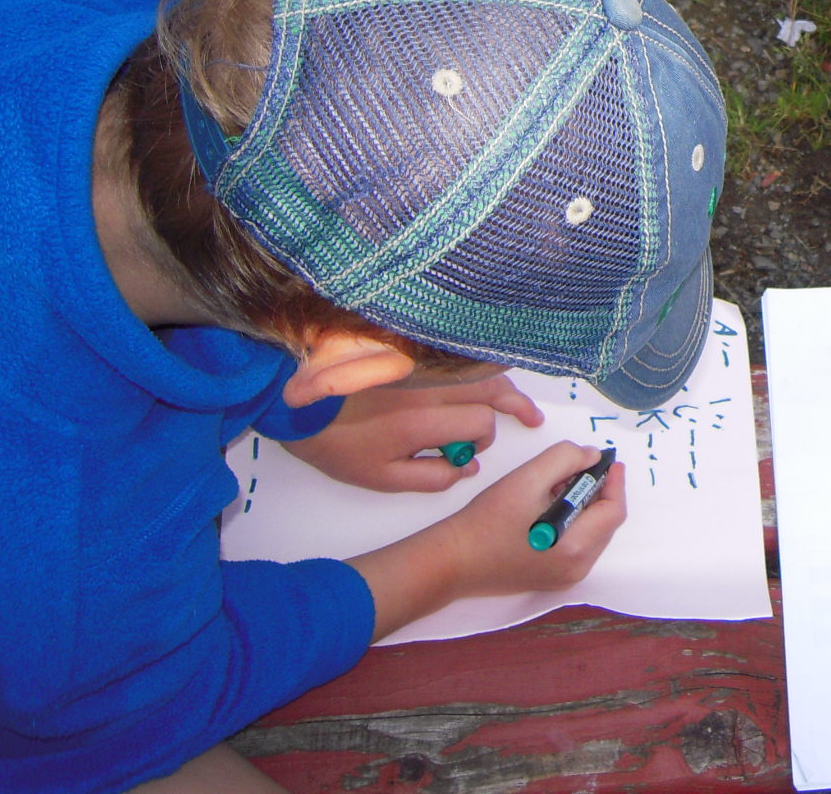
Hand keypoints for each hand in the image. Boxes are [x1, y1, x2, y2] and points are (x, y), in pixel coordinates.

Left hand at [282, 373, 543, 491]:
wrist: (298, 399)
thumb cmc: (336, 442)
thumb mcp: (379, 478)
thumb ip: (430, 477)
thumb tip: (466, 468)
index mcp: (423, 421)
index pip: (481, 426)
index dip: (484, 441)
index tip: (470, 452)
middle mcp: (431, 387)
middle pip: (493, 390)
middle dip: (513, 406)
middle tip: (532, 418)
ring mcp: (424, 365)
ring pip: (480, 368)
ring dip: (503, 383)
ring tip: (517, 398)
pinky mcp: (414, 353)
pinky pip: (459, 356)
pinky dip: (480, 366)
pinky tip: (485, 376)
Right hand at [350, 441, 627, 639]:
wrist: (454, 560)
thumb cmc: (487, 521)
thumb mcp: (527, 478)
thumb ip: (565, 459)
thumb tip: (592, 456)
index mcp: (575, 547)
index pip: (613, 510)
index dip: (615, 481)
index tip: (609, 459)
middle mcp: (577, 568)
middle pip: (606, 522)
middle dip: (597, 491)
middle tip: (577, 468)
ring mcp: (565, 577)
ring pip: (593, 533)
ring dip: (585, 506)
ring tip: (558, 486)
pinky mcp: (553, 579)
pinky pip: (578, 545)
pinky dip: (574, 522)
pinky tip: (549, 507)